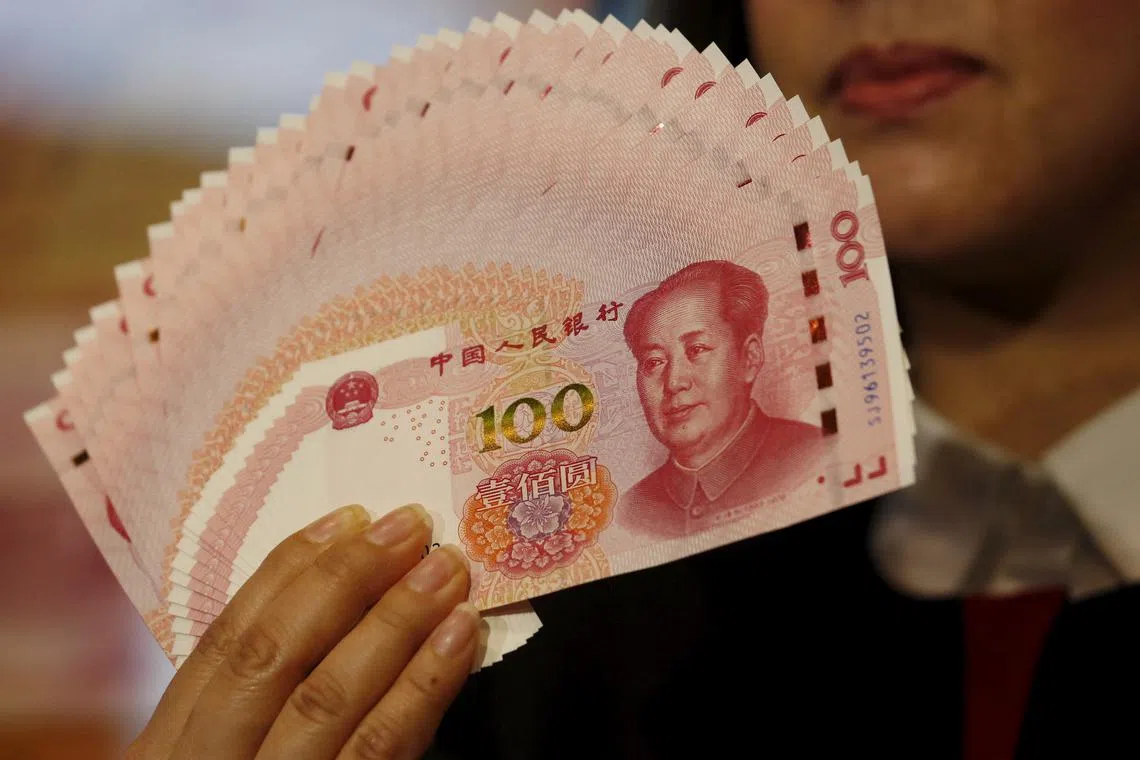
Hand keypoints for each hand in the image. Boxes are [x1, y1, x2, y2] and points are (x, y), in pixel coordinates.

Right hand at [127, 503, 478, 759]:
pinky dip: (423, 689)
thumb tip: (323, 597)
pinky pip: (381, 755)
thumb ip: (245, 703)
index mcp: (167, 748)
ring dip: (396, 623)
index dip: (289, 572)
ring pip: (332, 702)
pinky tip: (458, 642)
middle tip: (412, 528)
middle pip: (276, 658)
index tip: (345, 520)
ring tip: (447, 571)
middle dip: (348, 582)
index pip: (227, 640)